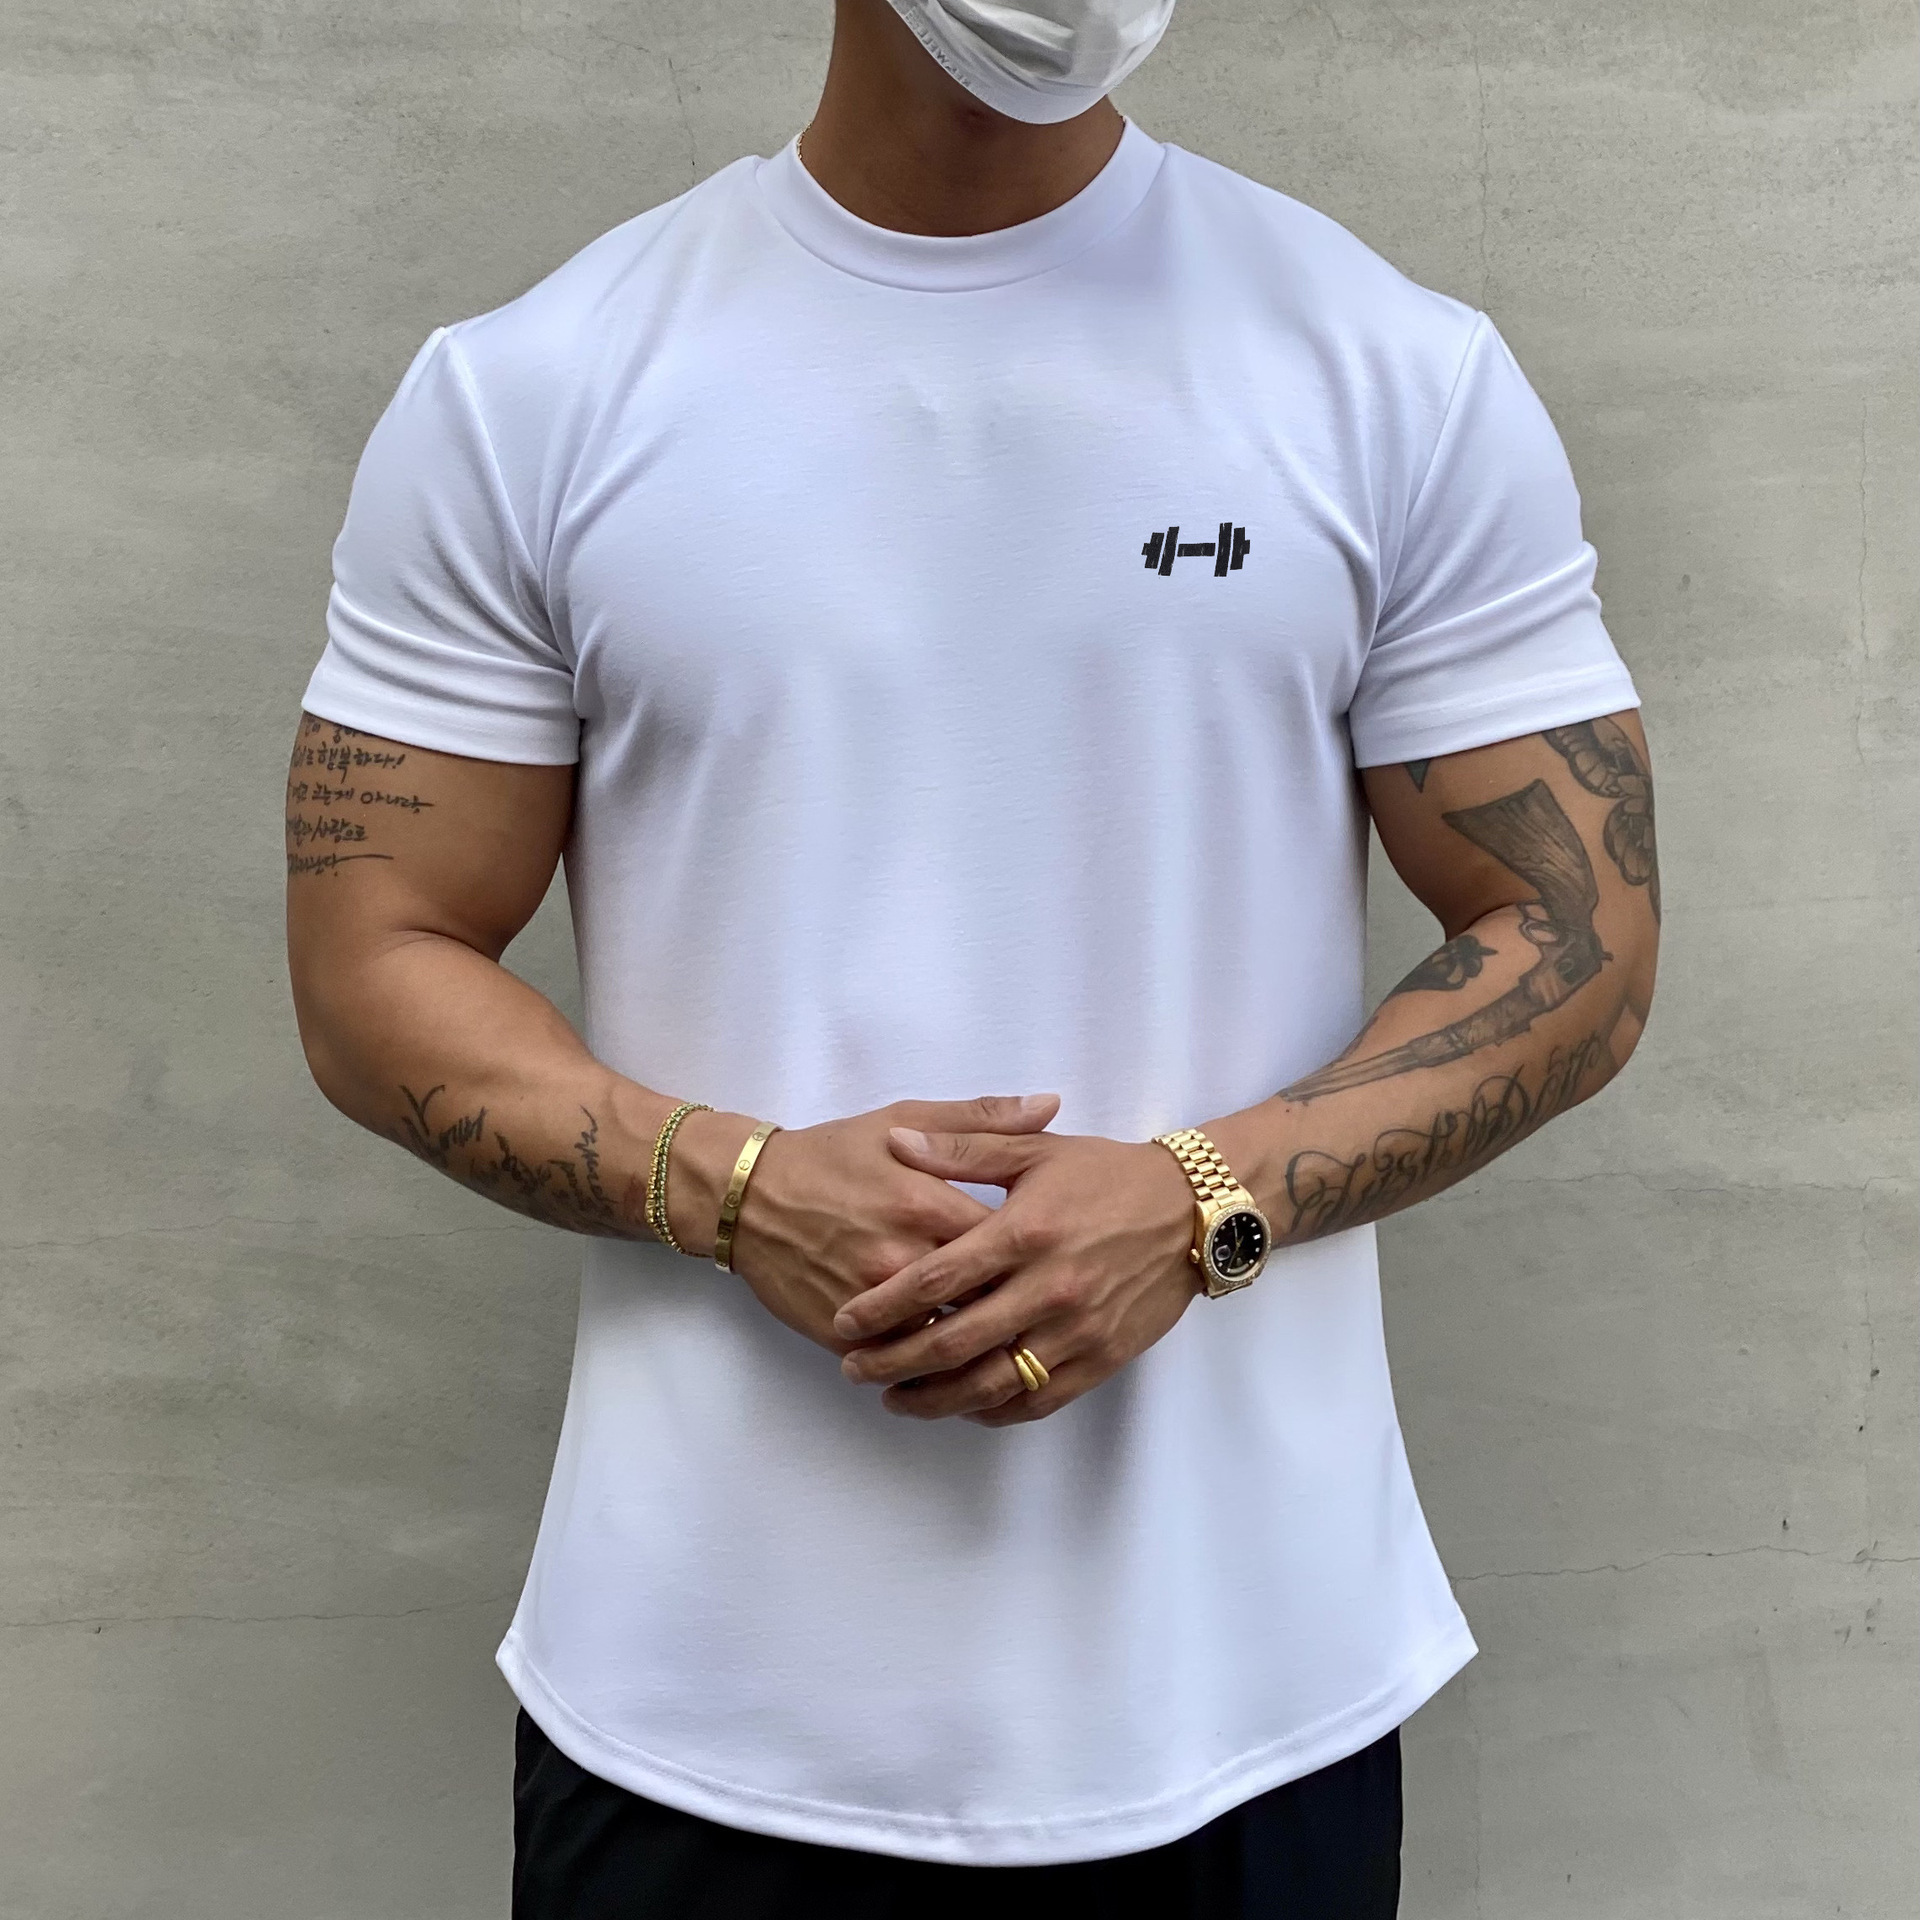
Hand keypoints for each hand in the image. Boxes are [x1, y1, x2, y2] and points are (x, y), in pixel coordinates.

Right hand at [671, 1095, 1059, 1353]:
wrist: (748, 1195)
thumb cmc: (833, 1154)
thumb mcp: (904, 1120)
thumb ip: (982, 1121)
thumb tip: (1051, 1105)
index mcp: (928, 1204)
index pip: (1007, 1245)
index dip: (1041, 1260)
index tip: (1063, 1263)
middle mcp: (904, 1257)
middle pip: (985, 1301)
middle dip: (1020, 1313)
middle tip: (1048, 1317)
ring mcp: (873, 1302)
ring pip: (947, 1344)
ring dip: (981, 1352)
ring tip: (1012, 1351)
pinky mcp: (844, 1334)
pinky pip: (903, 1366)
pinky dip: (934, 1373)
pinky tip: (959, 1372)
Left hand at [833, 1127, 1200, 1423]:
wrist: (1192, 1210)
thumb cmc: (1107, 1174)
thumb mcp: (1035, 1151)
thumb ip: (962, 1149)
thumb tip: (897, 1142)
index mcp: (1023, 1233)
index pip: (935, 1279)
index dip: (883, 1306)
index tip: (846, 1321)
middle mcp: (1047, 1288)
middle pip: (953, 1343)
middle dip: (894, 1362)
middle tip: (854, 1370)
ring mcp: (1076, 1330)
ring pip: (991, 1384)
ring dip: (935, 1399)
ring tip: (895, 1399)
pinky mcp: (1100, 1358)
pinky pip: (1037, 1400)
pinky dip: (993, 1410)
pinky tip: (962, 1407)